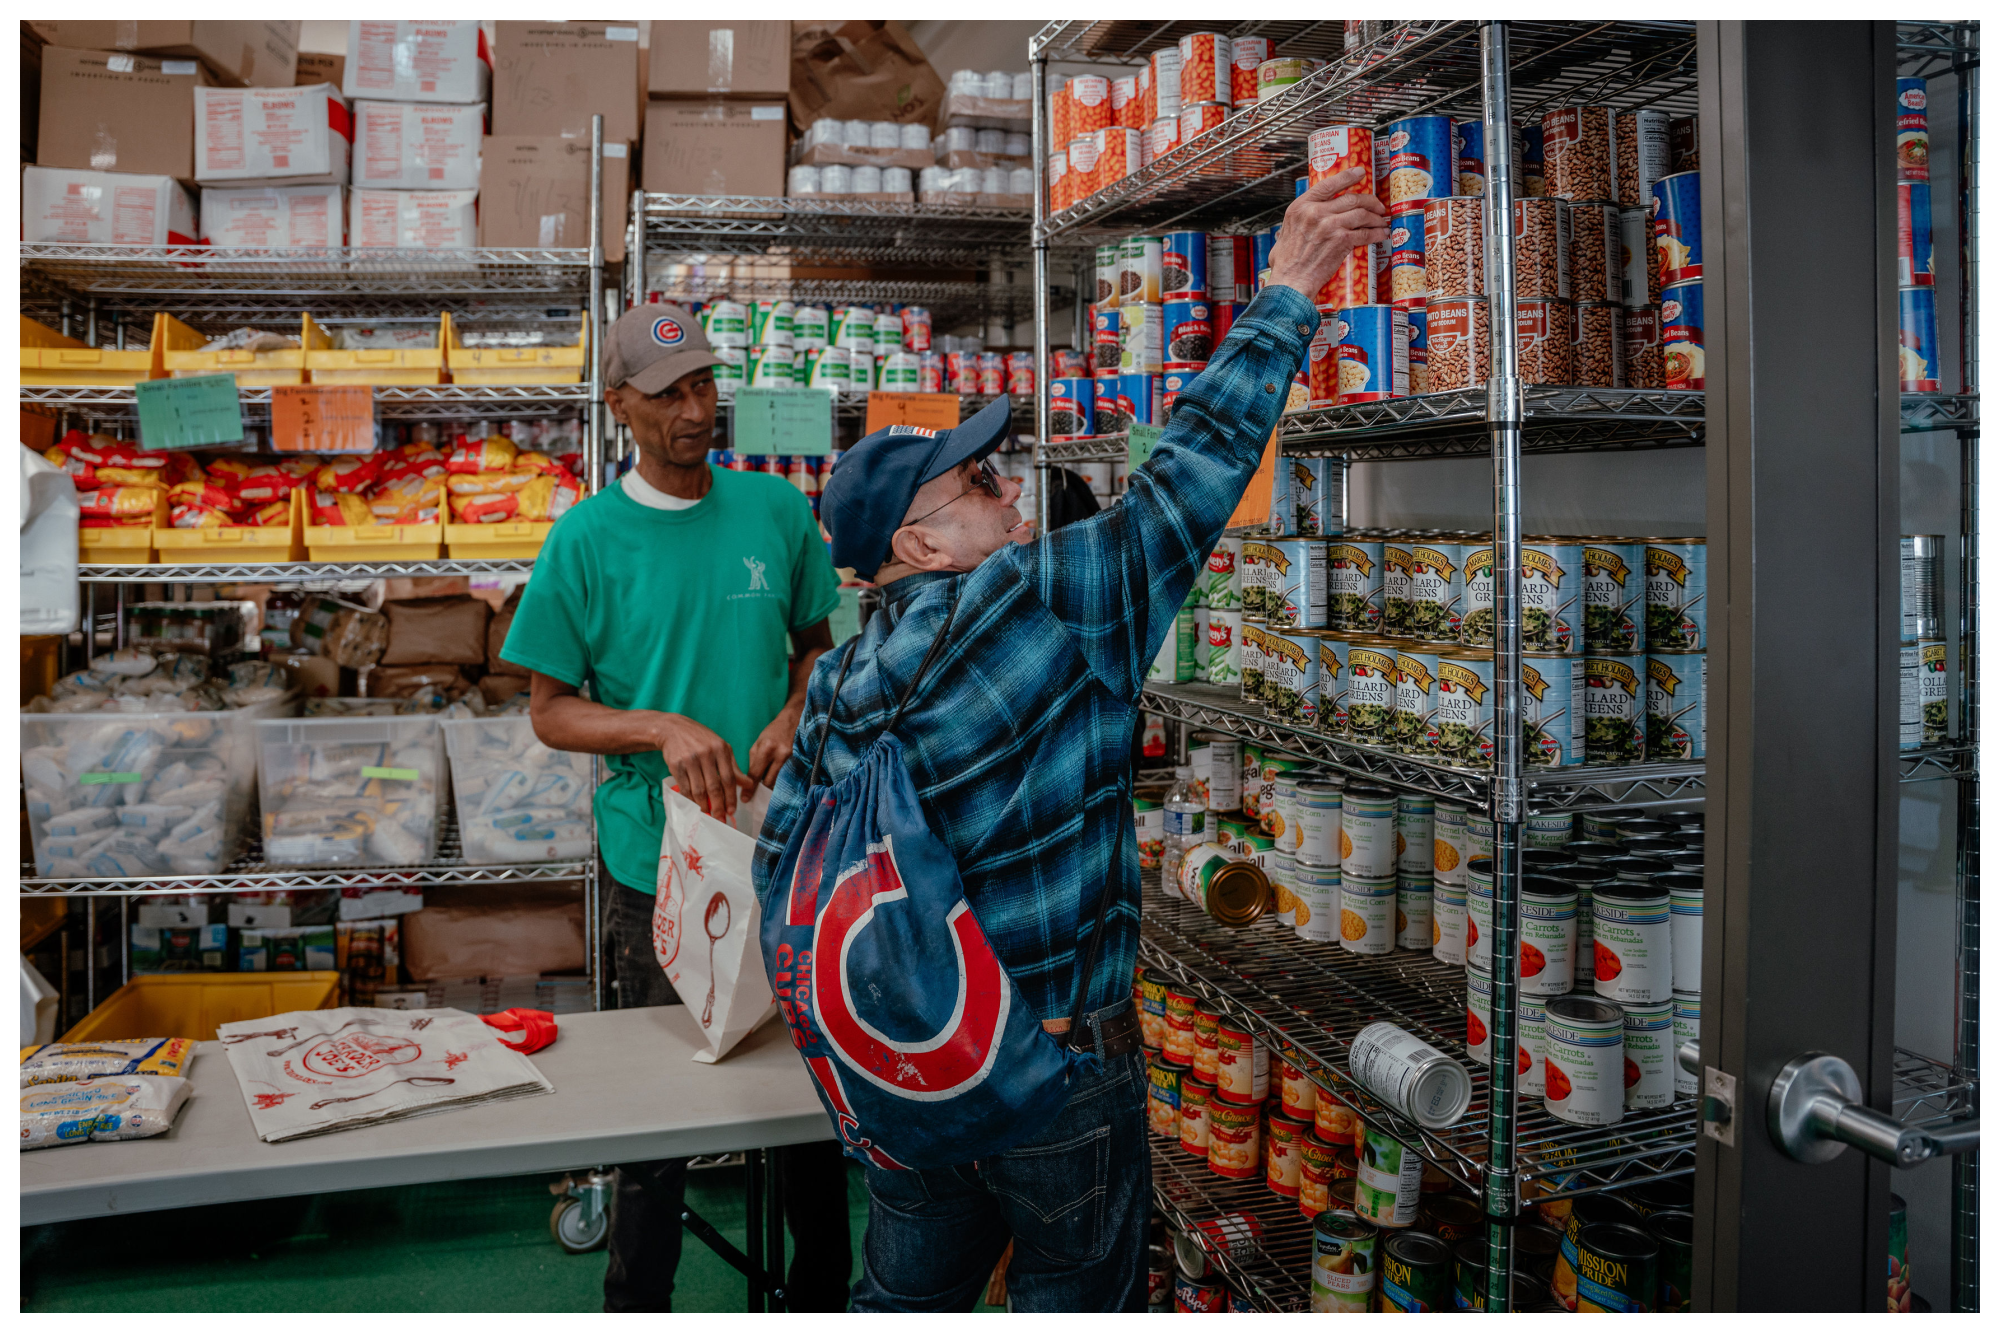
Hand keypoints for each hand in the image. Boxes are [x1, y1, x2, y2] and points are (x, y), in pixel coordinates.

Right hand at [656, 713, 753, 821]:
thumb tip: (748, 784)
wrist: (674, 730)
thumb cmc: (701, 740)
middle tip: (721, 818)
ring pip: (698, 790)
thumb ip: (733, 767)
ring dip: (704, 805)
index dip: (731, 797)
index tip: (732, 810)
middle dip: (718, 806)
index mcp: (720, 749)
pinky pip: (685, 788)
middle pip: (714, 786)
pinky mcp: (676, 765)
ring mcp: (690, 759)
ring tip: (708, 814)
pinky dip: (690, 799)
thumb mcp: (720, 748)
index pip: (729, 778)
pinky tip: (695, 805)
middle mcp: (706, 754)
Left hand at [746, 699, 805, 789]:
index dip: (749, 789)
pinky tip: (780, 780)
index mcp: (766, 748)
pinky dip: (783, 781)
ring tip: (769, 783)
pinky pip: (789, 778)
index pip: (755, 774)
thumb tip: (750, 780)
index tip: (745, 799)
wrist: (794, 720)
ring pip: (779, 782)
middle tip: (758, 790)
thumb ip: (754, 761)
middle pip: (768, 782)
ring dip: (773, 785)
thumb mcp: (759, 743)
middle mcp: (780, 754)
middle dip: (762, 787)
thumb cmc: (774, 731)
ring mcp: (793, 758)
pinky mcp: (801, 761)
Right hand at [1264, 167, 1391, 300]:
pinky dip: (1376, 233)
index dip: (1347, 177)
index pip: (1328, 184)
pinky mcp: (1342, 241)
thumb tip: (1304, 222)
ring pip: (1362, 213)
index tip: (1360, 173)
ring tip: (1381, 222)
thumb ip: (1299, 223)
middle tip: (1377, 206)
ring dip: (1375, 218)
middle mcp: (1316, 212)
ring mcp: (1330, 225)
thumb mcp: (1285, 233)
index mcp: (1301, 207)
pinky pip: (1365, 233)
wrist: (1291, 282)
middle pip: (1351, 198)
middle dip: (1369, 201)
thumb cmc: (1286, 263)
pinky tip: (1381, 235)